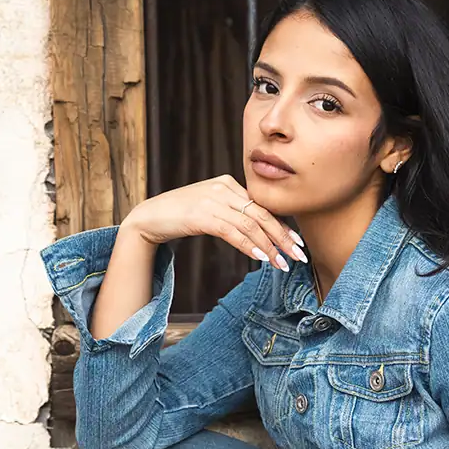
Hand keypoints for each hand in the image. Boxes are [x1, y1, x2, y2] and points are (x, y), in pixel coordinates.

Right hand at [122, 175, 305, 270]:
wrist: (149, 217)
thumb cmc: (181, 216)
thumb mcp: (212, 208)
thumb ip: (233, 213)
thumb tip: (259, 232)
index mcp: (229, 183)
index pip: (262, 207)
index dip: (282, 227)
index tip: (297, 245)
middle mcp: (223, 188)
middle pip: (261, 215)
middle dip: (283, 238)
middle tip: (299, 257)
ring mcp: (212, 200)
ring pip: (250, 225)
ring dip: (269, 247)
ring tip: (282, 264)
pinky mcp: (200, 215)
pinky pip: (232, 231)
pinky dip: (248, 245)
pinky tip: (261, 257)